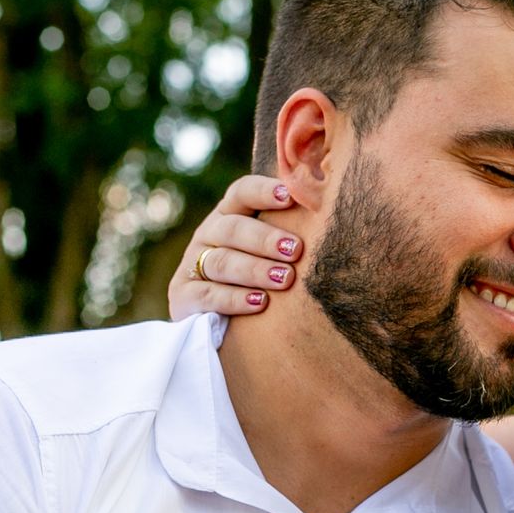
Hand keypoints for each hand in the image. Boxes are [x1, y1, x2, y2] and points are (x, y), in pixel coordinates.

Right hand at [169, 176, 303, 319]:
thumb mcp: (269, 250)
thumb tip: (330, 206)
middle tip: (296, 250)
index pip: (241, 192)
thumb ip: (291, 229)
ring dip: (256, 269)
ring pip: (223, 262)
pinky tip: (259, 302)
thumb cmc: (258, 275)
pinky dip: (235, 299)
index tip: (289, 197)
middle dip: (266, 238)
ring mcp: (192, 264)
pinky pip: (208, 295)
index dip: (263, 191)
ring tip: (285, 278)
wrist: (218, 321)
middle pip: (233, 228)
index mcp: (229, 214)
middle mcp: (208, 235)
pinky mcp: (183, 296)